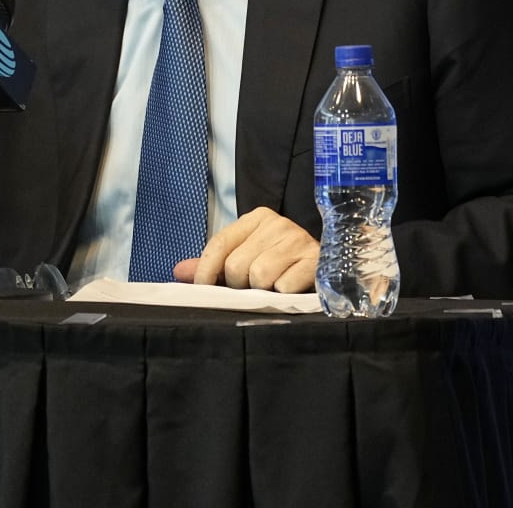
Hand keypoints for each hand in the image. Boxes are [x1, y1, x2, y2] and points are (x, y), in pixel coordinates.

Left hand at [173, 207, 318, 292]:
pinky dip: (284, 294)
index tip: (202, 289)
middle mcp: (278, 223)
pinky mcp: (316, 260)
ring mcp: (298, 240)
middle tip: (253, 287)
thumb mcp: (247, 257)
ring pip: (259, 277)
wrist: (334, 266)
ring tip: (273, 286)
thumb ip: (212, 265)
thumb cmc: (282, 263)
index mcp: (257, 218)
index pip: (219, 243)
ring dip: (263, 290)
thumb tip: (178, 272)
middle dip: (240, 285)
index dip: (206, 270)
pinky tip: (292, 287)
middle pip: (237, 265)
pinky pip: (284, 287)